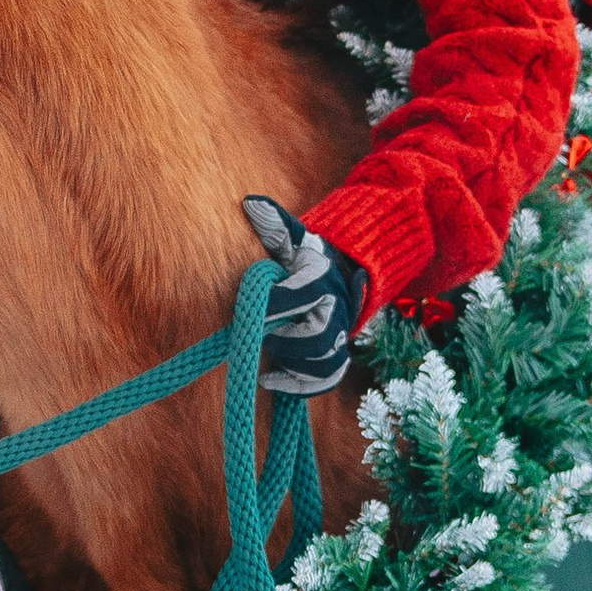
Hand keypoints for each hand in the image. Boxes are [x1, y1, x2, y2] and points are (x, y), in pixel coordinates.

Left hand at [243, 197, 367, 395]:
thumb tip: (250, 203)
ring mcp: (337, 335)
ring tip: (269, 354)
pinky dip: (298, 387)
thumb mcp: (292, 239)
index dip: (278, 302)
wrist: (341, 276)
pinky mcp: (334, 356)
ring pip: (325, 362)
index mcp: (322, 277)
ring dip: (293, 362)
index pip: (304, 292)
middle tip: (263, 332)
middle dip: (286, 339)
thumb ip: (274, 225)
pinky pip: (325, 380)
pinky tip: (269, 380)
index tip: (257, 303)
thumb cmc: (305, 259)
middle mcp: (336, 308)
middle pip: (318, 336)